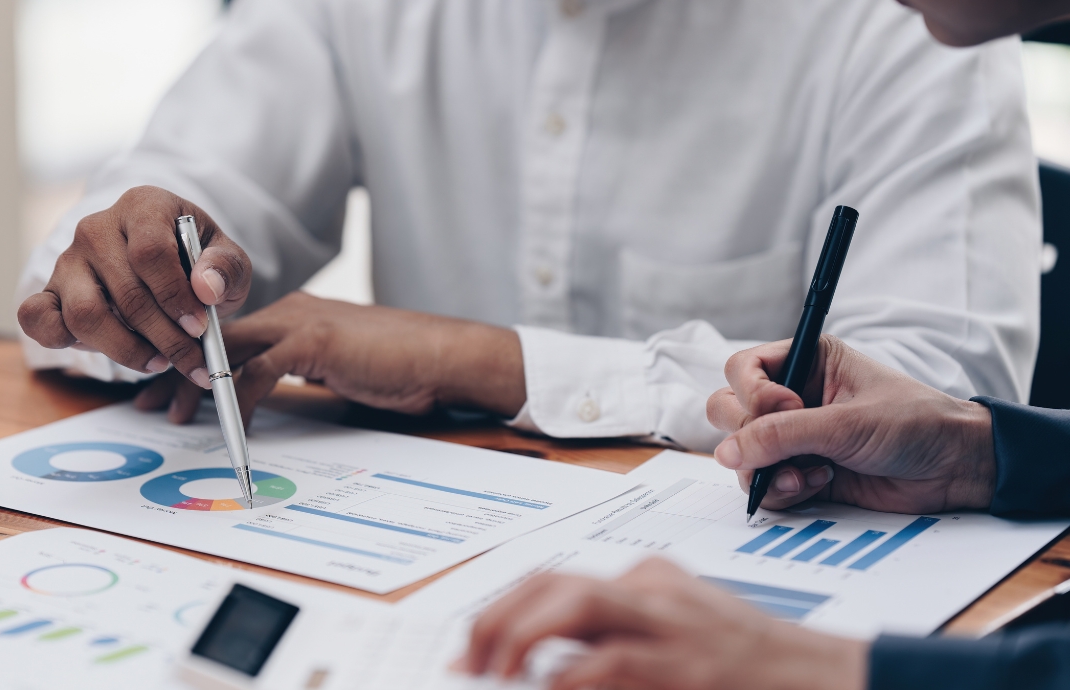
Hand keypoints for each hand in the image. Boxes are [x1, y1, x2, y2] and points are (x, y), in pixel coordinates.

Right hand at [17, 186, 251, 386]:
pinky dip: (62, 341)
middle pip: (125, 293)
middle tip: (191, 360)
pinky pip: (36, 318)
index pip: (150, 251)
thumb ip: (225, 268)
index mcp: (142, 207)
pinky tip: (103, 350)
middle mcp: (97, 229)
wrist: (168, 262)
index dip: (175, 296)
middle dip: (164, 337)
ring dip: (126, 349)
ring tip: (159, 360)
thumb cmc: (196, 258)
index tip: (199, 326)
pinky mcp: (50, 291)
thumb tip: (206, 289)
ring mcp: (68, 261)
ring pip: (84, 314)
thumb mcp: (227, 257)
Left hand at [134, 292, 526, 424]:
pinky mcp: (314, 342)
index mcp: (292, 316)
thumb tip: (262, 399)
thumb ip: (298, 373)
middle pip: (212, 339)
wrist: (443, 354)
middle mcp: (288, 312)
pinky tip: (228, 426)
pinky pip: (257, 374)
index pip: (226, 335)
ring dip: (193, 386)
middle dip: (173, 371)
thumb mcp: (336, 367)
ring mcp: (300, 323)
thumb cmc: (398, 365)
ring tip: (170, 416)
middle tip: (146, 403)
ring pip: (226, 351)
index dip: (189, 362)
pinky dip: (236, 401)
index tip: (164, 390)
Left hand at [462, 560, 866, 689]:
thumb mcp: (680, 642)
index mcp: (650, 582)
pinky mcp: (690, 664)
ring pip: (575, 603)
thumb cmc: (754, 670)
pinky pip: (614, 660)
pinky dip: (570, 676)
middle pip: (554, 583)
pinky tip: (546, 688)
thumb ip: (617, 646)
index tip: (471, 644)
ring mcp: (673, 624)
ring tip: (493, 672)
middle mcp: (655, 590)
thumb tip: (549, 674)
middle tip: (466, 661)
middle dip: (497, 619)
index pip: (555, 579)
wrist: (831, 680)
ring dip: (520, 636)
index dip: (502, 608)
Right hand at [706, 335, 995, 512]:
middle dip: (750, 435)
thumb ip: (782, 436)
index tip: (785, 408)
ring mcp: (794, 437)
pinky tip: (816, 484)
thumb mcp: (846, 423)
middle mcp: (793, 397)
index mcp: (805, 362)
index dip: (752, 392)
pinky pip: (763, 483)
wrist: (956, 470)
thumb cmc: (915, 425)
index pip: (742, 370)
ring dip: (766, 468)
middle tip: (785, 446)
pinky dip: (781, 489)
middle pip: (729, 410)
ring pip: (741, 452)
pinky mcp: (800, 472)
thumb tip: (727, 452)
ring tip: (805, 474)